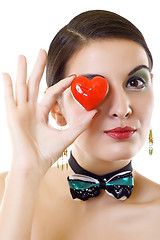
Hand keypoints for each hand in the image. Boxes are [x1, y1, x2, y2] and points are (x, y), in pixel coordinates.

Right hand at [3, 49, 96, 176]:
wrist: (34, 165)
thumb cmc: (47, 153)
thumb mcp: (67, 136)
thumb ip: (79, 124)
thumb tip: (94, 112)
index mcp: (42, 113)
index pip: (52, 94)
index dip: (62, 85)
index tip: (73, 77)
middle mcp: (31, 110)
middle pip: (35, 84)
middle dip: (38, 68)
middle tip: (41, 51)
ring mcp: (21, 112)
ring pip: (22, 87)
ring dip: (22, 72)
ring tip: (23, 56)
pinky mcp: (12, 116)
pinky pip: (9, 98)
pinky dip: (7, 86)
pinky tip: (6, 74)